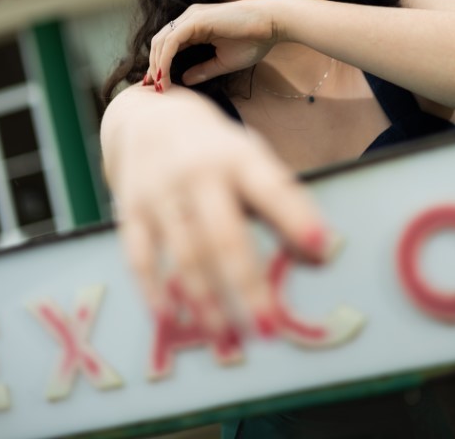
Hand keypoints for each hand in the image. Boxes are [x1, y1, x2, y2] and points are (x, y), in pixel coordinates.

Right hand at [103, 87, 331, 339]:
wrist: (149, 118)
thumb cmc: (215, 150)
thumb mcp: (252, 160)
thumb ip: (284, 202)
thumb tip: (319, 257)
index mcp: (237, 157)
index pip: (271, 187)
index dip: (296, 216)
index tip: (323, 247)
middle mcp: (197, 173)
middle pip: (223, 234)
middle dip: (247, 284)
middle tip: (269, 328)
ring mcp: (160, 192)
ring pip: (184, 253)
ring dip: (206, 301)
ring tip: (228, 337)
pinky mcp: (131, 211)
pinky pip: (140, 256)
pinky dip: (155, 290)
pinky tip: (172, 320)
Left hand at [147, 0, 278, 88]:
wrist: (272, 24)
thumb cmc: (254, 41)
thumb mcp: (224, 61)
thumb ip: (203, 70)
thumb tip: (184, 80)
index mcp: (195, 27)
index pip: (168, 46)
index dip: (160, 65)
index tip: (159, 86)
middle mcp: (189, 19)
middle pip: (159, 43)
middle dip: (153, 66)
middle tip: (155, 89)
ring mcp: (191, 17)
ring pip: (161, 41)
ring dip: (156, 65)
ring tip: (159, 86)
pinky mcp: (196, 19)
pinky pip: (172, 41)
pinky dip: (164, 59)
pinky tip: (164, 75)